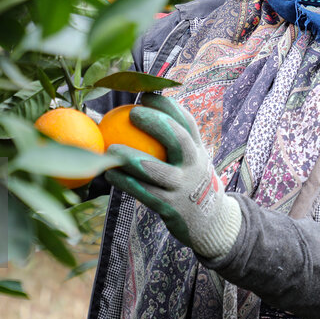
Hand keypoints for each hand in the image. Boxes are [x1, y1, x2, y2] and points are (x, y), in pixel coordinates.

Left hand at [105, 93, 242, 259]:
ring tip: (110, 148)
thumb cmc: (190, 182)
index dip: (168, 105)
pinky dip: (125, 182)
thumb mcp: (191, 160)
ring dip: (131, 158)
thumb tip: (141, 111)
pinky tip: (109, 173)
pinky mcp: (171, 207)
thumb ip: (175, 141)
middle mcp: (194, 165)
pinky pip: (144, 192)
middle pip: (179, 139)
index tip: (146, 95)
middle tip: (133, 113)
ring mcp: (183, 187)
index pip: (187, 122)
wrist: (211, 223)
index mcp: (198, 150)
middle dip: (157, 123)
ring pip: (156, 170)